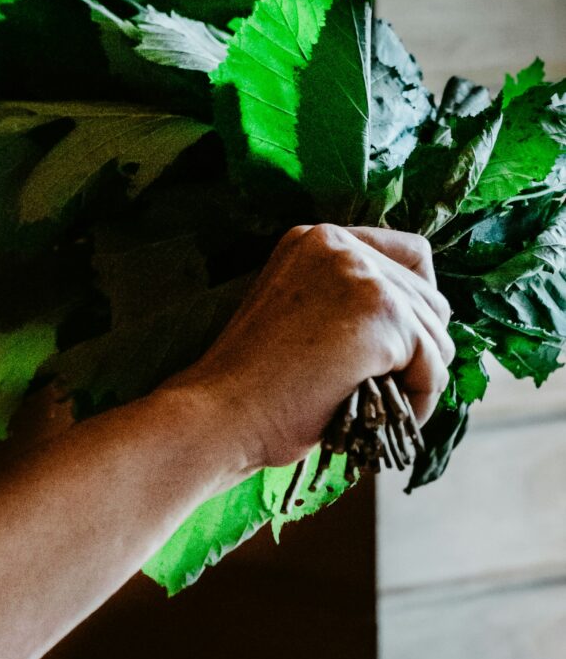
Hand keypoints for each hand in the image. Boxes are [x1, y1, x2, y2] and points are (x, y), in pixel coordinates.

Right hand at [173, 223, 452, 475]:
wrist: (221, 414)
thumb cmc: (254, 385)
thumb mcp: (298, 316)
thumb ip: (345, 299)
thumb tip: (420, 324)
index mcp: (316, 239)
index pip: (409, 254)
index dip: (414, 305)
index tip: (395, 348)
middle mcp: (341, 245)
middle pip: (430, 296)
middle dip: (419, 349)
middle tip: (387, 389)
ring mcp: (363, 276)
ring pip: (436, 332)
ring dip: (420, 378)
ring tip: (384, 408)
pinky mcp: (383, 315)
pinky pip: (433, 364)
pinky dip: (420, 399)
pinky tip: (385, 419)